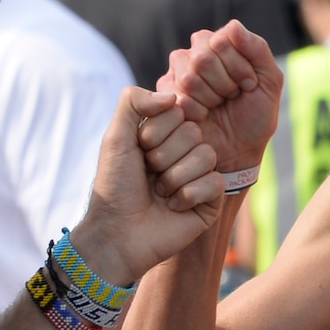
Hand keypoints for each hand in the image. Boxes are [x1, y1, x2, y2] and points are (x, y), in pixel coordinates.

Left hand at [71, 88, 222, 283]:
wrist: (117, 232)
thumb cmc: (114, 186)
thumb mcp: (115, 137)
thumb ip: (132, 101)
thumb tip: (172, 97)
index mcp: (166, 134)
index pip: (178, 112)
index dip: (155, 132)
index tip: (139, 150)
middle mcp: (185, 152)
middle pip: (193, 133)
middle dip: (164, 157)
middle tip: (149, 175)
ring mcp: (200, 176)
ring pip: (206, 156)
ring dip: (175, 178)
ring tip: (160, 193)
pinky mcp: (211, 201)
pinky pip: (215, 182)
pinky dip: (189, 195)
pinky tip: (174, 207)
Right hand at [159, 21, 281, 171]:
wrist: (239, 151)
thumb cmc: (255, 115)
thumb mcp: (269, 81)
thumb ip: (257, 49)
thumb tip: (233, 25)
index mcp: (220, 44)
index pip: (223, 39)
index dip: (240, 66)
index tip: (249, 84)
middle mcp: (195, 54)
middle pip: (203, 57)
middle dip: (226, 83)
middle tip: (232, 96)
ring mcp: (176, 74)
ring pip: (189, 76)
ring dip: (212, 98)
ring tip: (218, 106)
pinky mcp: (165, 96)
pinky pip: (178, 97)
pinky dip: (198, 111)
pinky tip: (204, 116)